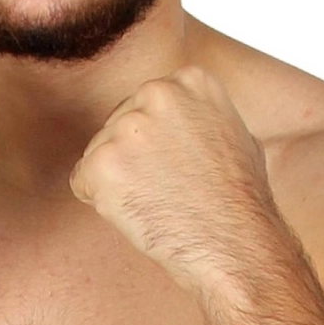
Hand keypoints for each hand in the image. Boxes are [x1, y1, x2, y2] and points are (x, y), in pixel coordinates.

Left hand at [68, 65, 275, 290]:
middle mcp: (156, 93)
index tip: (180, 166)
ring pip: (100, 154)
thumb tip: (191, 121)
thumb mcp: (236, 135)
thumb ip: (202, 117)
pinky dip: (103, 204)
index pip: (147, 106)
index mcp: (190, 81)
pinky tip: (140, 213)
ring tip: (160, 202)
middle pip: (119, 125)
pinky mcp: (101, 162)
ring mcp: (127, 127)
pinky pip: (83, 182)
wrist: (234, 243)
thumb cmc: (240, 202)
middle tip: (169, 190)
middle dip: (135, 160)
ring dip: (120, 182)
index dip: (159, 144)